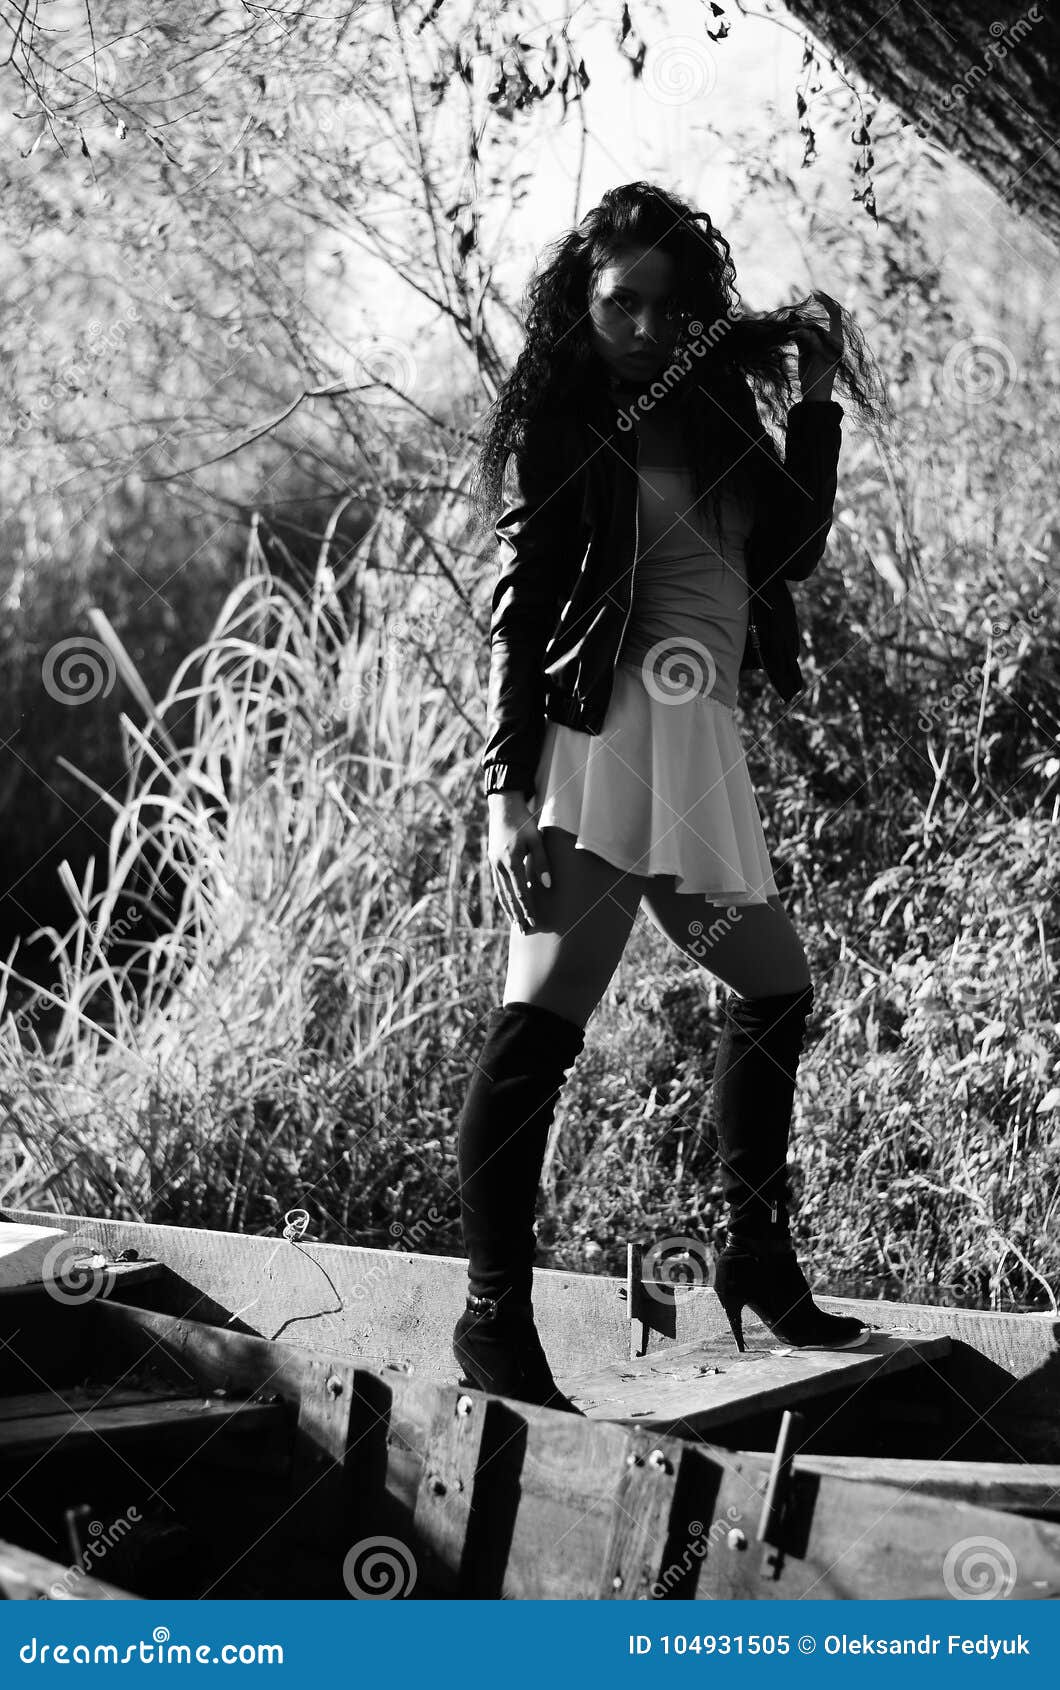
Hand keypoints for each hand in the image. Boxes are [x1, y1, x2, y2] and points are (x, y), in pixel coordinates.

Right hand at [487, 792, 552, 932]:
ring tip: (516, 924)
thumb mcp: (536, 840)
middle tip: (524, 931)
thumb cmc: (524, 821)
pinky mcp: (492, 861)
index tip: (534, 921)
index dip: (528, 908)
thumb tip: (548, 885)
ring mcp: (493, 863)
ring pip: (501, 892)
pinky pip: (498, 884)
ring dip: (509, 909)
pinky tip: (508, 905)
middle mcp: (499, 865)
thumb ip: (542, 862)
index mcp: (511, 860)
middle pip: (509, 896)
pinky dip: (503, 897)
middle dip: (517, 915)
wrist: (503, 806)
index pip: (520, 891)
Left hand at [791, 290, 843, 399]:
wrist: (815, 396)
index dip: (828, 301)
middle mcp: (837, 342)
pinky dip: (799, 333)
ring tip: (789, 330)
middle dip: (817, 309)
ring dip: (801, 326)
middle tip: (804, 302)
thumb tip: (793, 318)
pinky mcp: (821, 354)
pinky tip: (790, 334)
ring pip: (816, 328)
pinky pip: (809, 338)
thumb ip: (802, 336)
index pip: (836, 315)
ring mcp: (831, 348)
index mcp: (836, 341)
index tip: (815, 292)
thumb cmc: (811, 375)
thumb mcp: (806, 352)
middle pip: (829, 317)